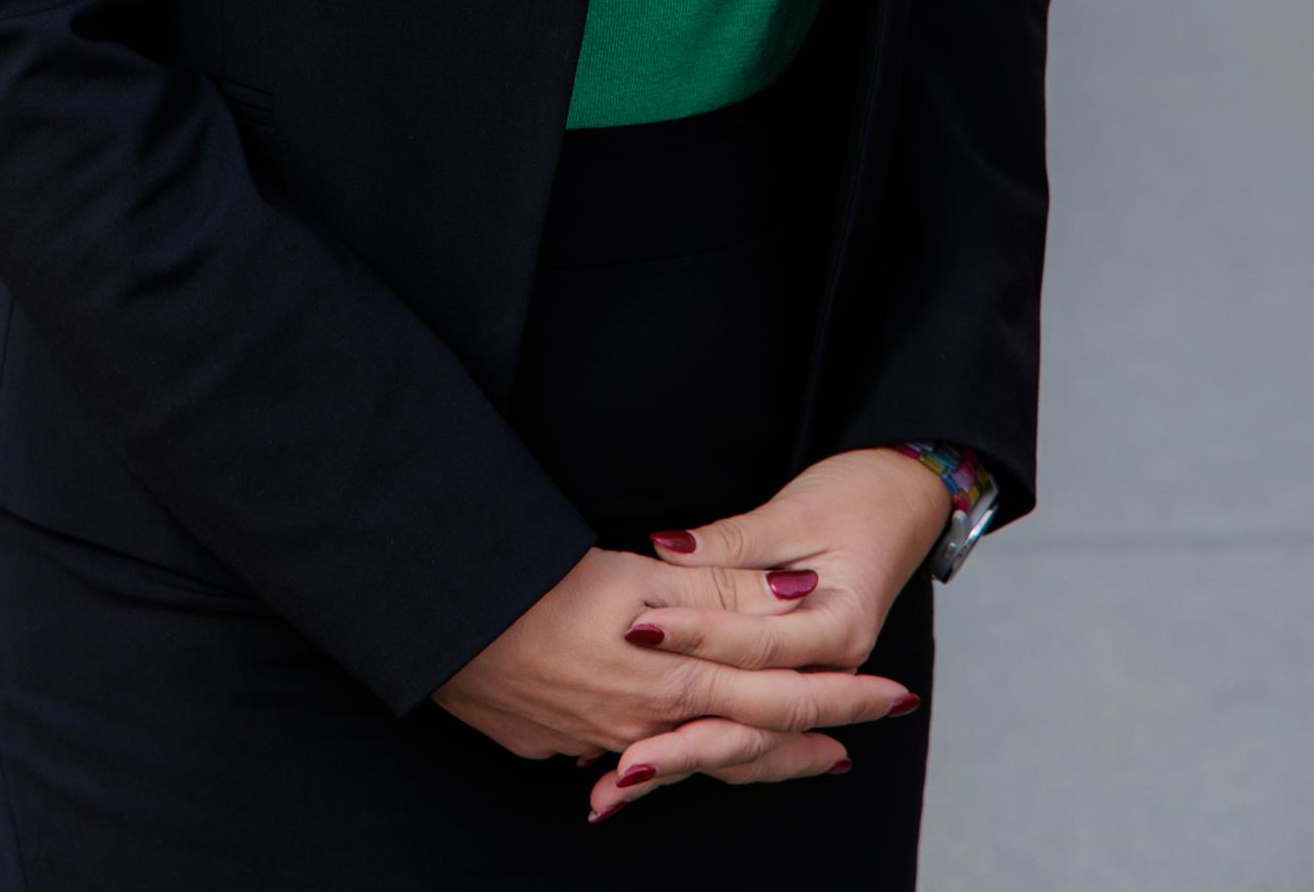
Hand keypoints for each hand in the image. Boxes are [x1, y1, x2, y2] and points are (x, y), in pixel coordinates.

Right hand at [429, 538, 919, 777]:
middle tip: (850, 751)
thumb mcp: (642, 574)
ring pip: (691, 758)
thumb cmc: (538, 580)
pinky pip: (629, 757)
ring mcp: (597, 741)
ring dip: (744, 757)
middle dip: (804, 746)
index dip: (842, 697)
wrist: (441, 616)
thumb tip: (800, 600)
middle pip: (746, 744)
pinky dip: (666, 759)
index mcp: (677, 680)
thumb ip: (722, 589)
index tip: (893, 697)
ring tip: (780, 756)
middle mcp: (646, 724)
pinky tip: (659, 754)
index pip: (783, 696)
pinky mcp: (553, 741)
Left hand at [581, 448, 950, 820]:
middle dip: (686, 741)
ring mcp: (816, 679)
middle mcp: (833, 667)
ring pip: (751, 737)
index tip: (640, 630)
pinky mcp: (796, 678)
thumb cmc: (854, 499)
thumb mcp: (794, 512)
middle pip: (754, 716)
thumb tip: (670, 549)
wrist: (902, 502)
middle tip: (625, 760)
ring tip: (625, 781)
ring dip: (688, 759)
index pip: (758, 643)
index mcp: (839, 625)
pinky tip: (654, 768)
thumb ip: (732, 543)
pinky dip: (705, 746)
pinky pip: (751, 726)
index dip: (697, 635)